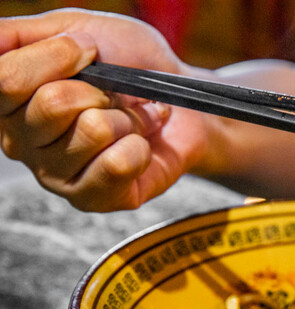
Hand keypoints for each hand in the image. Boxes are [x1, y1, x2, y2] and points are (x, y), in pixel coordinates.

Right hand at [0, 9, 212, 210]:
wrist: (184, 101)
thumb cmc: (130, 65)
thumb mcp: (77, 29)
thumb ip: (22, 34)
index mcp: (9, 101)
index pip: (7, 79)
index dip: (58, 57)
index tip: (90, 50)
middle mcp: (21, 142)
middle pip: (52, 105)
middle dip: (100, 89)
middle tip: (114, 95)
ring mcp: (55, 175)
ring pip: (92, 131)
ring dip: (126, 117)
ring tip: (131, 120)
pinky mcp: (93, 199)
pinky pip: (117, 164)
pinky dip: (141, 146)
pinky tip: (140, 145)